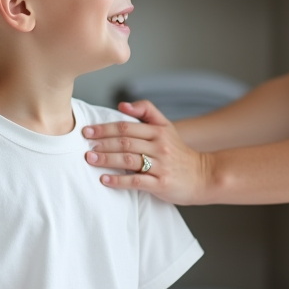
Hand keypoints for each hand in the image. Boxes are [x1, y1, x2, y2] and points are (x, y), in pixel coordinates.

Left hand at [83, 100, 211, 204]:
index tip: (87, 131)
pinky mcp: (161, 183)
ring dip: (107, 159)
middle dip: (102, 144)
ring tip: (90, 159)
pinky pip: (136, 181)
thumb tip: (121, 105)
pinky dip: (119, 180)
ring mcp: (161, 165)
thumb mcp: (167, 127)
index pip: (126, 127)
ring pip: (129, 159)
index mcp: (158, 131)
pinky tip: (105, 180)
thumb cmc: (180, 153)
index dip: (105, 128)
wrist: (203, 176)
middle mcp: (160, 146)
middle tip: (85, 146)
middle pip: (125, 142)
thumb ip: (146, 112)